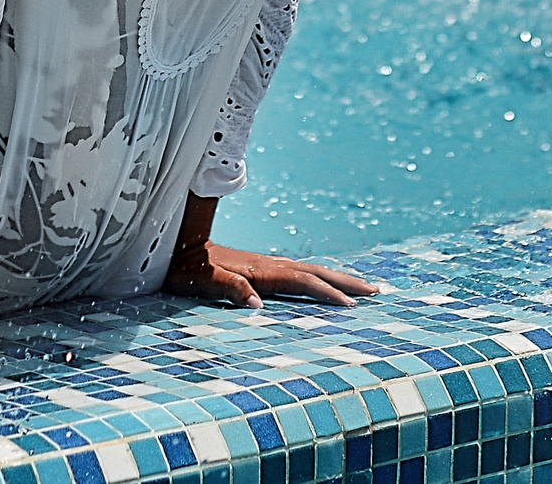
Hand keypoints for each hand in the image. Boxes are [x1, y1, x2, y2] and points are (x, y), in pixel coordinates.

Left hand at [165, 239, 376, 310]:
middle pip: (316, 271)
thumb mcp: (200, 279)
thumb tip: (257, 306)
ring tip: (364, 287)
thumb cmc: (183, 267)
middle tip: (378, 291)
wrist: (173, 244)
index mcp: (260, 270)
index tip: (351, 305)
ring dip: (338, 278)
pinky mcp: (260, 267)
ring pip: (311, 270)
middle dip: (347, 282)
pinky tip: (324, 285)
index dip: (326, 292)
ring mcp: (266, 264)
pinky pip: (300, 273)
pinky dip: (320, 278)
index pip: (302, 281)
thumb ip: (228, 288)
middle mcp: (268, 264)